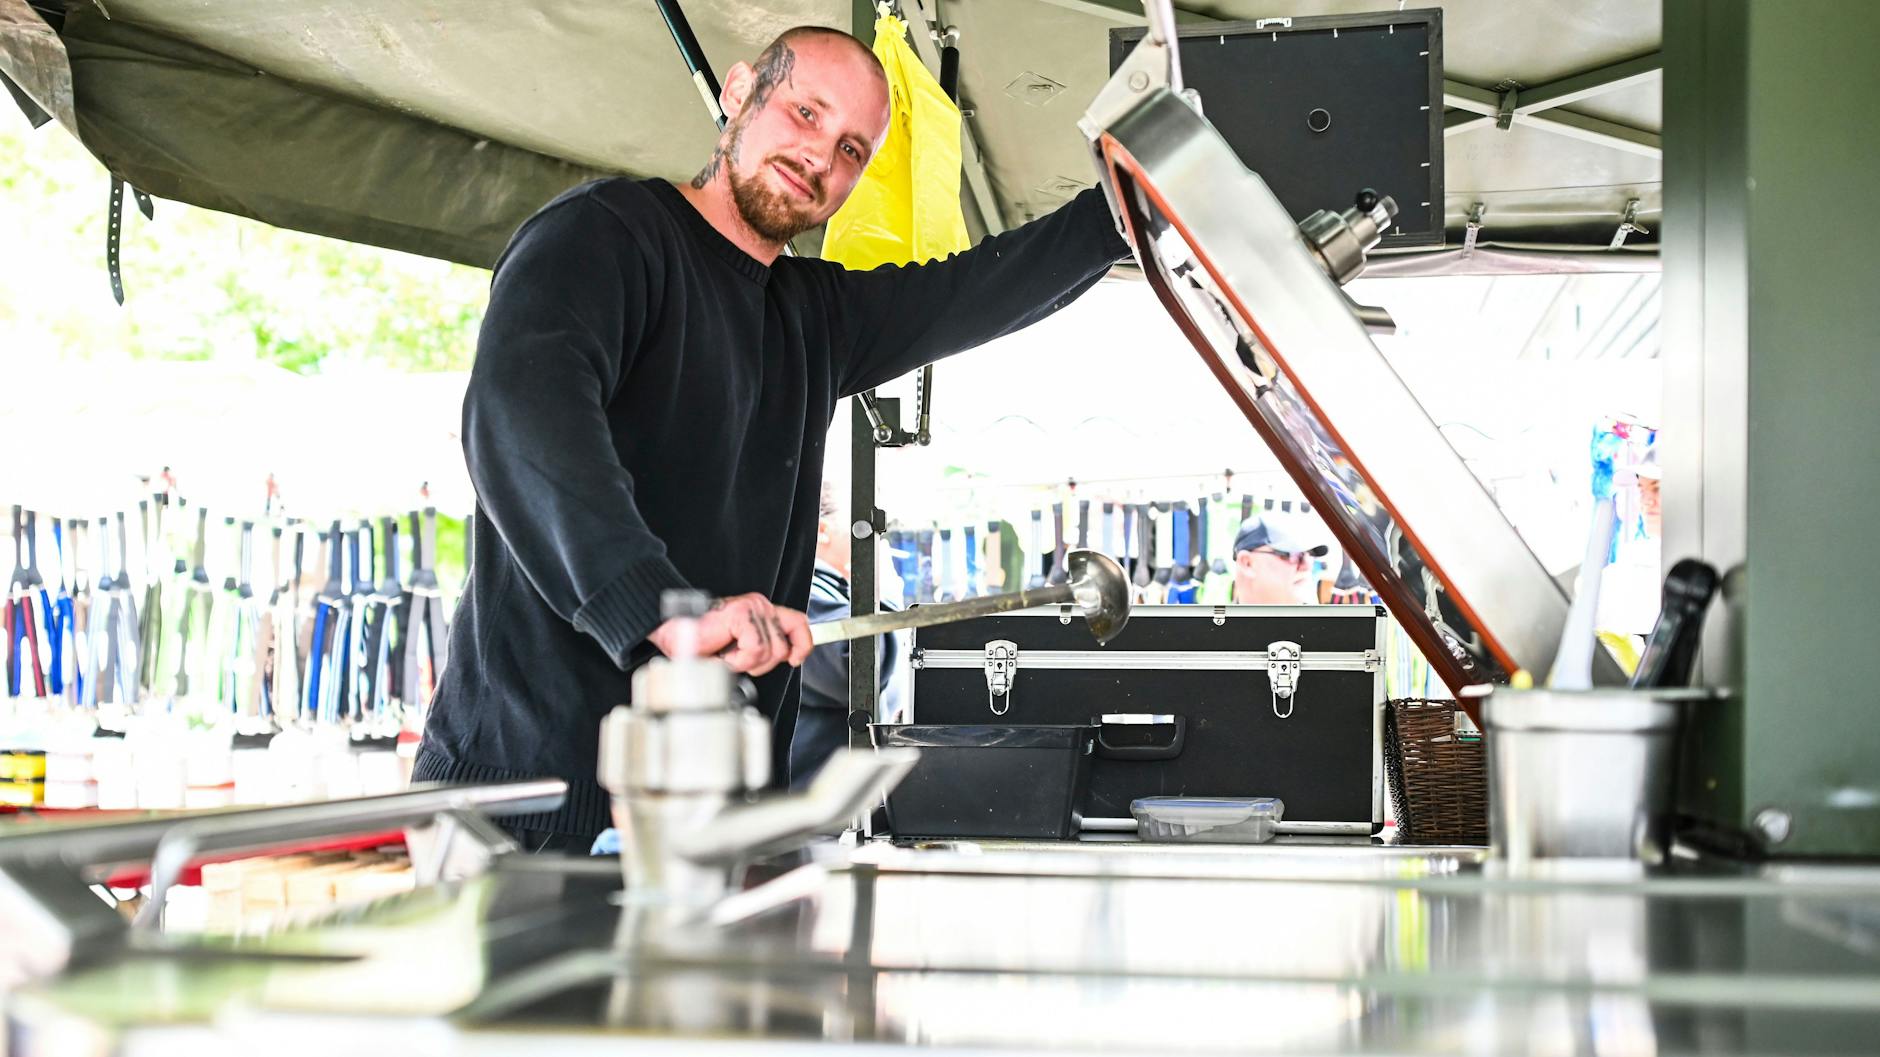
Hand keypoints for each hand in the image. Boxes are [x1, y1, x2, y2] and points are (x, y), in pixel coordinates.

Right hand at [648, 592, 812, 675]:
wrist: (673, 634)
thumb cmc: (700, 642)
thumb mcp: (741, 649)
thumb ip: (763, 648)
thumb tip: (787, 658)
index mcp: (762, 612)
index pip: (798, 623)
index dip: (802, 644)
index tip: (794, 659)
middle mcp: (760, 606)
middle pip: (782, 648)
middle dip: (759, 664)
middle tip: (735, 659)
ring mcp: (752, 607)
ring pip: (769, 652)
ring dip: (744, 663)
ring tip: (725, 654)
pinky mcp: (742, 613)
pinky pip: (755, 649)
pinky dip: (737, 660)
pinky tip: (722, 654)